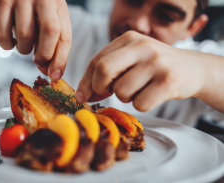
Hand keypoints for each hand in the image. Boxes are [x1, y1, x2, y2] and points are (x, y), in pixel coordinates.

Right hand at [0, 0, 71, 79]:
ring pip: (25, 35)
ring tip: (22, 43)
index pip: (65, 35)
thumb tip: (51, 73)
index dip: (61, 59)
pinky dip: (6, 44)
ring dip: (23, 49)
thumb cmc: (29, 12)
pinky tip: (9, 40)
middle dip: (44, 54)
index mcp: (58, 4)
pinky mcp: (1, 1)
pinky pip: (3, 34)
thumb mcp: (44, 25)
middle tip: (38, 61)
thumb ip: (50, 47)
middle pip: (50, 30)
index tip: (55, 76)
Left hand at [76, 31, 206, 111]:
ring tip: (139, 90)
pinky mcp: (168, 81)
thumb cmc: (155, 66)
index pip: (96, 61)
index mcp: (129, 39)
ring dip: (125, 98)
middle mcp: (142, 46)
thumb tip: (85, 95)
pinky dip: (141, 105)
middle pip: (104, 70)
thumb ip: (109, 72)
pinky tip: (152, 95)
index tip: (82, 96)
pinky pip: (140, 104)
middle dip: (99, 88)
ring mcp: (156, 62)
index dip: (85, 81)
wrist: (193, 68)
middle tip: (107, 94)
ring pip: (121, 91)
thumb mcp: (132, 60)